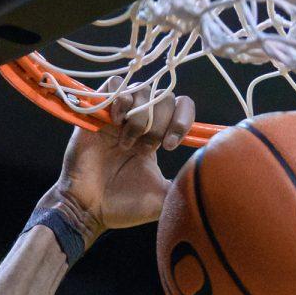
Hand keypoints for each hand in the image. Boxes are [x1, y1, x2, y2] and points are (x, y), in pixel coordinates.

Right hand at [40, 80, 195, 245]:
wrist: (89, 209)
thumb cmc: (123, 206)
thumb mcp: (163, 198)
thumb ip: (184, 184)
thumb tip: (207, 175)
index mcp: (157, 138)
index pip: (181, 107)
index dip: (182, 120)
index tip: (171, 145)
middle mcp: (140, 122)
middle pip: (165, 96)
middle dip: (161, 122)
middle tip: (145, 148)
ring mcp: (119, 115)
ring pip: (143, 89)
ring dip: (141, 116)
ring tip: (127, 142)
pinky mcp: (97, 111)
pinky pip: (115, 85)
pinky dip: (121, 101)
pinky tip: (116, 123)